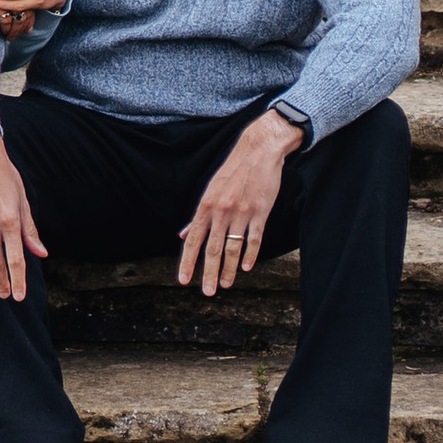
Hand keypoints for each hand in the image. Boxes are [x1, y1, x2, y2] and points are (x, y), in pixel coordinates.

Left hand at [176, 107, 298, 296]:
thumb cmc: (233, 171)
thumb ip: (197, 217)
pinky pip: (254, 238)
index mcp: (207, 205)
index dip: (187, 261)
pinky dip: (250, 255)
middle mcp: (221, 211)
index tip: (184, 280)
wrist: (258, 150)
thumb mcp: (210, 191)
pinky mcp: (260, 212)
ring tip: (225, 284)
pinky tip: (245, 268)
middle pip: (212, 248)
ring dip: (228, 269)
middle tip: (207, 292)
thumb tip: (182, 235)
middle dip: (208, 273)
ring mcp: (241, 212)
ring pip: (232, 248)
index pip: (193, 239)